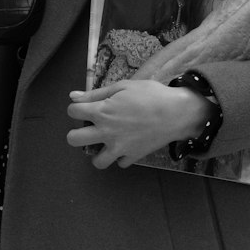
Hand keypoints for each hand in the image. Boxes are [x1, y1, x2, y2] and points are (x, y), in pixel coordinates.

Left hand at [66, 80, 210, 169]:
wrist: (176, 113)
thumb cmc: (150, 94)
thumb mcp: (123, 86)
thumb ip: (96, 93)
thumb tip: (73, 96)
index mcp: (102, 112)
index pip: (72, 111)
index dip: (76, 107)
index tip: (84, 107)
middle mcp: (106, 132)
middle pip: (74, 140)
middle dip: (76, 133)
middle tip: (89, 128)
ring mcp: (119, 148)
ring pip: (96, 162)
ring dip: (98, 152)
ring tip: (106, 143)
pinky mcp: (133, 156)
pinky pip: (120, 163)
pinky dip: (121, 155)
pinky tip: (127, 145)